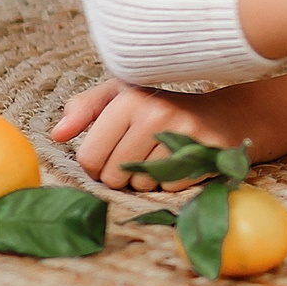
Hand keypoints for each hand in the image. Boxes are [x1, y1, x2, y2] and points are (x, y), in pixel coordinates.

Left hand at [48, 71, 286, 188]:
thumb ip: (85, 108)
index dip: (97, 163)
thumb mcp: (124, 94)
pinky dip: (172, 184)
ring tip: (163, 156)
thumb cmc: (164, 107)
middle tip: (141, 154)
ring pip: (140, 186)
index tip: (113, 152)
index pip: (88, 157)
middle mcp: (157, 113)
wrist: (229, 115)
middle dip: (122, 174)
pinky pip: (169, 191)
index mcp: (130, 97)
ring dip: (148, 180)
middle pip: (112, 177)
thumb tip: (57, 134)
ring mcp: (184, 135)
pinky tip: (183, 164)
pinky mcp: (207, 155)